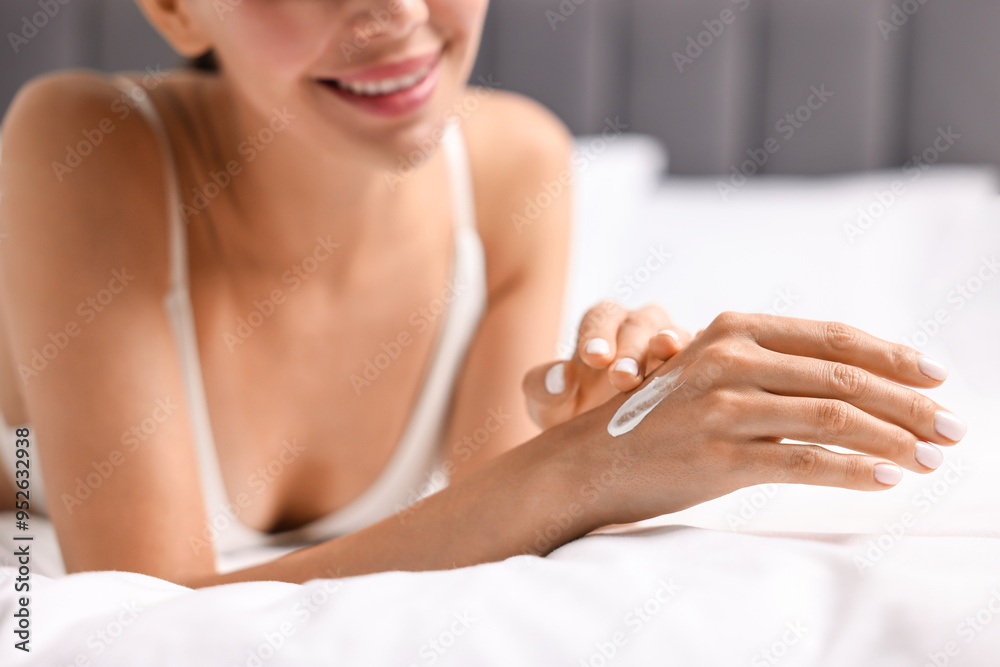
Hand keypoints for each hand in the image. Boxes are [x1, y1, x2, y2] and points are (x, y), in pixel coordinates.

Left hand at [523, 301, 691, 429]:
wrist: (604, 442)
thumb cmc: (571, 415)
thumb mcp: (546, 406)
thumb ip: (543, 388)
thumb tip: (561, 379)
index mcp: (600, 324)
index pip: (600, 317)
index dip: (598, 334)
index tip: (593, 357)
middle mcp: (638, 326)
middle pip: (639, 325)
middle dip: (631, 350)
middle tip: (623, 378)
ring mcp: (671, 345)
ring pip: (676, 336)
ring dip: (670, 352)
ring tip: (666, 363)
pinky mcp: (696, 365)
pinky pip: (704, 356)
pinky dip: (703, 362)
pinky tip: (703, 376)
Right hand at [576, 312, 965, 525]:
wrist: (590, 460)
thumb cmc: (659, 420)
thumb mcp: (711, 374)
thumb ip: (772, 370)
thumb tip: (856, 388)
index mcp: (734, 330)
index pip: (833, 339)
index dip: (893, 356)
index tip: (937, 378)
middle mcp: (730, 359)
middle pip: (845, 378)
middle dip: (911, 404)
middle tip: (954, 428)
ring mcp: (724, 407)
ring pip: (834, 418)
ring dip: (896, 440)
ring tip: (932, 458)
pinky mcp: (720, 456)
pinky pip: (805, 463)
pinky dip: (855, 472)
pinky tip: (886, 480)